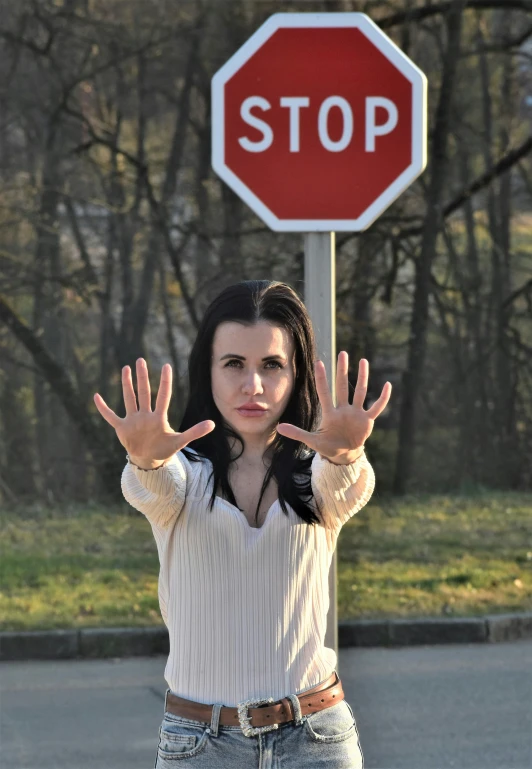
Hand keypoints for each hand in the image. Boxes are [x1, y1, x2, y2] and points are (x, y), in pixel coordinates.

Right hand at [94, 358, 214, 463]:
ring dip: (126, 385)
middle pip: (144, 393)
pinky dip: (103, 409)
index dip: (164, 382)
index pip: (163, 396)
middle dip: (142, 377)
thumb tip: (213, 424)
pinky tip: (96, 397)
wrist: (149, 459)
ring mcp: (133, 420)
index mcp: (159, 417)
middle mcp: (145, 415)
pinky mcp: (122, 428)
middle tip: (140, 360)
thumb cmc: (165, 449)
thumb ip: (195, 432)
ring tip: (125, 368)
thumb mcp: (180, 441)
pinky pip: (111, 416)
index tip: (166, 366)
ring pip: (129, 399)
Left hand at [276, 353, 390, 463]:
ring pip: (360, 391)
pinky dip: (383, 398)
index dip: (321, 378)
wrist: (344, 454)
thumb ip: (297, 433)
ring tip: (363, 361)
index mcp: (329, 413)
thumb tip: (278, 427)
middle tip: (343, 353)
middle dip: (342, 370)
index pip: (324, 392)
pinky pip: (376, 407)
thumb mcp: (311, 441)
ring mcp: (356, 413)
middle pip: (342, 386)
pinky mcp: (367, 420)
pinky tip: (387, 385)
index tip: (318, 362)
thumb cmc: (327, 445)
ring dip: (362, 377)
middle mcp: (343, 409)